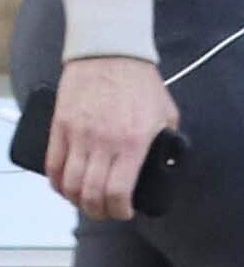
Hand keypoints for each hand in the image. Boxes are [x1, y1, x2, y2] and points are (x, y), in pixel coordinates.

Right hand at [42, 54, 175, 221]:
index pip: (119, 191)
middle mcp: (104, 142)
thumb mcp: (166, 114)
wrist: (110, 54)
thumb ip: (167, 141)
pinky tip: (66, 186)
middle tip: (105, 212)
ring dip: (76, 200)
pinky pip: (53, 165)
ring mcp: (78, 135)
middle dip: (98, 211)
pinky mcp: (60, 127)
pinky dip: (57, 182)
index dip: (119, 210)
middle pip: (92, 193)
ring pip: (69, 183)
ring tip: (86, 202)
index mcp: (134, 142)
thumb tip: (165, 162)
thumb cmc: (140, 82)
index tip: (124, 212)